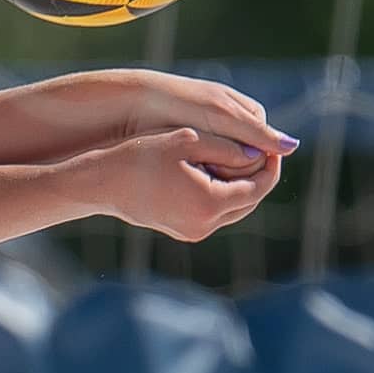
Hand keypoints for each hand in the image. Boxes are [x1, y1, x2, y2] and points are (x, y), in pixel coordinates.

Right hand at [72, 127, 281, 241]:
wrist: (103, 182)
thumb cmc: (141, 156)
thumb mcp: (188, 140)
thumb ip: (229, 147)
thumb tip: (260, 153)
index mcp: (210, 203)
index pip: (258, 187)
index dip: (270, 166)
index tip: (270, 147)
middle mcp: (205, 225)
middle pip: (249, 202)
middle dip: (258, 177)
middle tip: (260, 152)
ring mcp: (194, 232)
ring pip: (233, 210)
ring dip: (240, 187)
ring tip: (239, 161)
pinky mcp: (183, 232)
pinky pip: (214, 214)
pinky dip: (220, 195)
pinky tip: (215, 173)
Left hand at [107, 69, 298, 157]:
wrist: (133, 102)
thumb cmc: (180, 105)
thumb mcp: (221, 119)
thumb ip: (255, 134)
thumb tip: (293, 148)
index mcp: (244, 109)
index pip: (264, 144)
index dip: (256, 159)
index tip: (238, 167)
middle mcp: (231, 121)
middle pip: (246, 156)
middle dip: (235, 168)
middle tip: (218, 176)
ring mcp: (210, 133)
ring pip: (226, 163)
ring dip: (218, 172)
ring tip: (202, 176)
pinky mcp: (189, 144)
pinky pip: (206, 165)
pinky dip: (201, 171)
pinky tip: (191, 177)